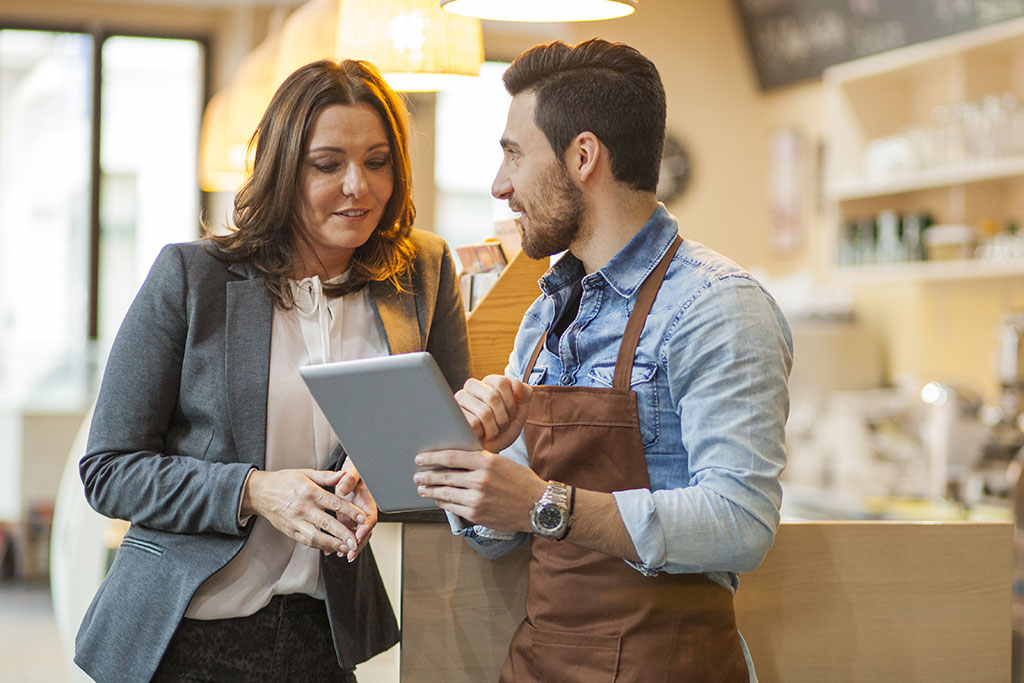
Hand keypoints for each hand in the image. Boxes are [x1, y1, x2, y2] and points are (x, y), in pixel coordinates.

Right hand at [242, 469, 369, 555]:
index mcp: (309, 492)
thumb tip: (344, 475)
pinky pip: (306, 541)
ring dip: (332, 544)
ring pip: (316, 536)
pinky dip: (319, 546)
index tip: (362, 518)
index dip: (350, 512)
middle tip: (356, 541)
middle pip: (327, 523)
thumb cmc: (284, 481)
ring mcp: (295, 521)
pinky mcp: (290, 531)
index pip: (334, 503)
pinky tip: (330, 548)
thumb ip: (326, 476)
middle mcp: (303, 508)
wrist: (259, 492)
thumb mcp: (305, 473)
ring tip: (346, 548)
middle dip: (343, 534)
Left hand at [336, 463, 377, 561]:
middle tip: (349, 553)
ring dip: (348, 545)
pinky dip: (338, 539)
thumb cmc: (355, 468)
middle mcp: (362, 509)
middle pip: (364, 530)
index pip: (370, 517)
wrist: (353, 468)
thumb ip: (349, 478)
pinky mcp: (346, 516)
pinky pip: (344, 530)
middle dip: (357, 543)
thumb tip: (343, 485)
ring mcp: (354, 514)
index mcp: (367, 499)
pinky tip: (329, 548)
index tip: (358, 535)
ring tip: (338, 553)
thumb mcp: (353, 470)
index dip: (365, 528)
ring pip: (354, 533)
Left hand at [413, 449, 545, 531]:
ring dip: (430, 490)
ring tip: (422, 488)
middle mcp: (480, 479)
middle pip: (444, 476)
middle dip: (427, 476)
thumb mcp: (502, 462)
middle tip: (417, 475)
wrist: (538, 506)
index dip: (432, 457)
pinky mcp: (476, 514)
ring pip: (445, 493)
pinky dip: (442, 502)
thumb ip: (480, 460)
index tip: (421, 458)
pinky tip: (438, 500)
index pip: (451, 457)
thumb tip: (455, 460)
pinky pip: (453, 507)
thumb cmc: (521, 482)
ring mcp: (477, 498)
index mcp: (486, 462)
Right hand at [456, 375, 532, 451]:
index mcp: (488, 381)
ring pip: (484, 412)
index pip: (502, 383)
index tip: (512, 414)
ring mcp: (460, 400)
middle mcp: (472, 386)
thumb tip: (516, 381)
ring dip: (494, 428)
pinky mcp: (453, 415)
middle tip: (502, 426)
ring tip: (493, 432)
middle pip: (493, 397)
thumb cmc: (503, 429)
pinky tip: (481, 434)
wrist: (489, 450)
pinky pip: (474, 424)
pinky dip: (483, 433)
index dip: (511, 403)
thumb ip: (524, 395)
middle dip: (503, 417)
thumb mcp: (520, 412)